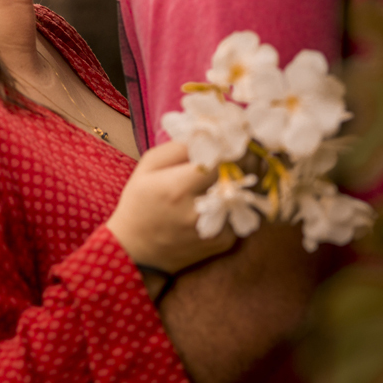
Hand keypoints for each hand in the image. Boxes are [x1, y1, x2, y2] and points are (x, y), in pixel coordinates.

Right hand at [106, 141, 236, 273]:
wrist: (136, 251)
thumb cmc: (139, 202)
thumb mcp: (148, 166)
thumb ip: (179, 147)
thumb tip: (210, 132)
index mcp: (178, 187)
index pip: (220, 159)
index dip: (231, 145)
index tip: (235, 134)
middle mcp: (198, 211)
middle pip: (238, 175)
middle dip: (245, 158)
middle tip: (245, 146)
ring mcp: (214, 229)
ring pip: (246, 193)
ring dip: (246, 177)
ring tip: (241, 165)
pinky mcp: (223, 242)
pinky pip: (241, 212)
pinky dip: (238, 200)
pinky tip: (228, 193)